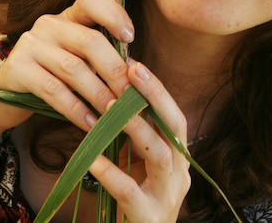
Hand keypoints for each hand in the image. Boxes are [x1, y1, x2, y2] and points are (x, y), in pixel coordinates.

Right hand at [0, 0, 134, 131]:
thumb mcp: (77, 60)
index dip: (114, 15)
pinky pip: (54, 91)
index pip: (91, 2)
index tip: (131, 38)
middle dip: (115, 71)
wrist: (3, 98)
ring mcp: (30, 44)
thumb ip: (100, 59)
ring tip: (116, 115)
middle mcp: (48, 24)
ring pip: (74, 68)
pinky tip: (92, 124)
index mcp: (68, 17)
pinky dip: (77, 110)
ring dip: (99, 94)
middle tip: (133, 97)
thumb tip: (136, 73)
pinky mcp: (17, 69)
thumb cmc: (52, 77)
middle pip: (90, 41)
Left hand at [87, 58, 190, 222]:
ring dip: (136, 127)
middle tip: (132, 71)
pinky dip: (111, 173)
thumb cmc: (133, 202)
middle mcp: (180, 174)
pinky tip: (92, 159)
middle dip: (154, 96)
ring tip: (111, 107)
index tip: (135, 65)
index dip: (157, 90)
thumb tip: (114, 93)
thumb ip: (133, 136)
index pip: (174, 116)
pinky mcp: (149, 218)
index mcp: (177, 157)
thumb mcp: (137, 165)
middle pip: (173, 127)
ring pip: (158, 155)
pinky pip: (130, 192)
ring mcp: (167, 197)